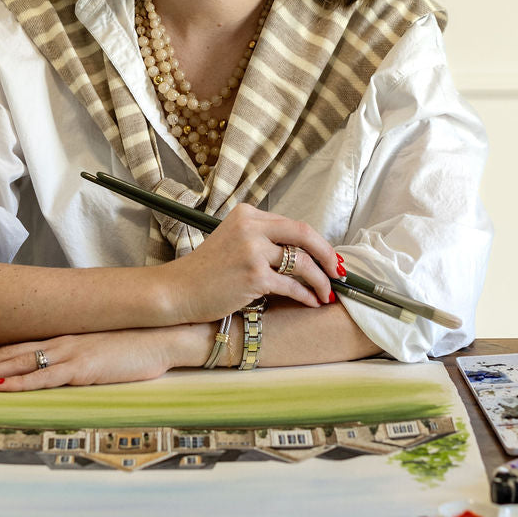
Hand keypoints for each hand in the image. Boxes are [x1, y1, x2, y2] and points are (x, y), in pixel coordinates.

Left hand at [0, 325, 203, 390]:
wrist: (164, 336)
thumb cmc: (135, 345)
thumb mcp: (98, 347)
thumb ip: (75, 354)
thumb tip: (57, 365)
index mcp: (62, 338)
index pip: (16, 346)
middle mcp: (60, 342)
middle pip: (9, 353)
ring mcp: (71, 354)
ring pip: (20, 363)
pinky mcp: (84, 368)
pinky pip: (45, 378)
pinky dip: (20, 383)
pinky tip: (1, 387)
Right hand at [167, 203, 339, 323]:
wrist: (177, 291)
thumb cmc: (205, 272)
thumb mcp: (232, 241)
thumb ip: (262, 238)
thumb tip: (302, 252)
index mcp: (247, 214)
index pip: (293, 224)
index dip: (316, 242)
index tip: (328, 257)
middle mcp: (250, 227)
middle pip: (304, 234)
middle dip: (328, 255)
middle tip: (339, 272)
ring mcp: (252, 251)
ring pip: (302, 263)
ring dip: (321, 280)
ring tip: (327, 293)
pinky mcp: (253, 276)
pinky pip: (292, 286)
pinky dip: (306, 295)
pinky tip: (311, 302)